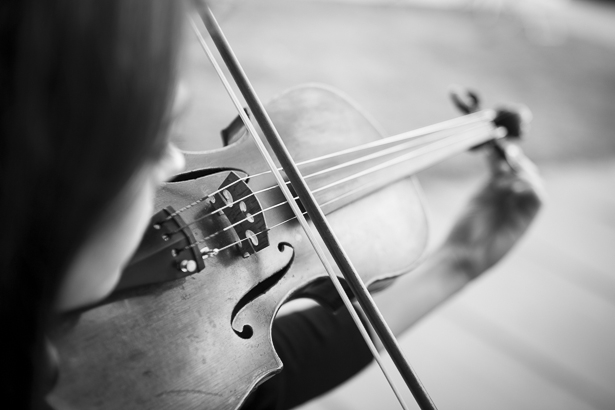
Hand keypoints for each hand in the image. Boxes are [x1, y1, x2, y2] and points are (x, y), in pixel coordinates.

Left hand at [441, 141, 544, 278]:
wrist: (461, 257)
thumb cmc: (463, 230)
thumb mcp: (477, 198)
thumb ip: (490, 179)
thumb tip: (495, 153)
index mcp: (497, 191)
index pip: (511, 166)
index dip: (508, 155)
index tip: (498, 143)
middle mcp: (511, 199)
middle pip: (526, 172)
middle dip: (517, 160)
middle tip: (506, 154)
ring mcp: (520, 210)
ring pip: (535, 183)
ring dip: (525, 172)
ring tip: (509, 170)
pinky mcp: (525, 223)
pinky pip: (538, 200)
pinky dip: (531, 188)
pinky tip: (515, 186)